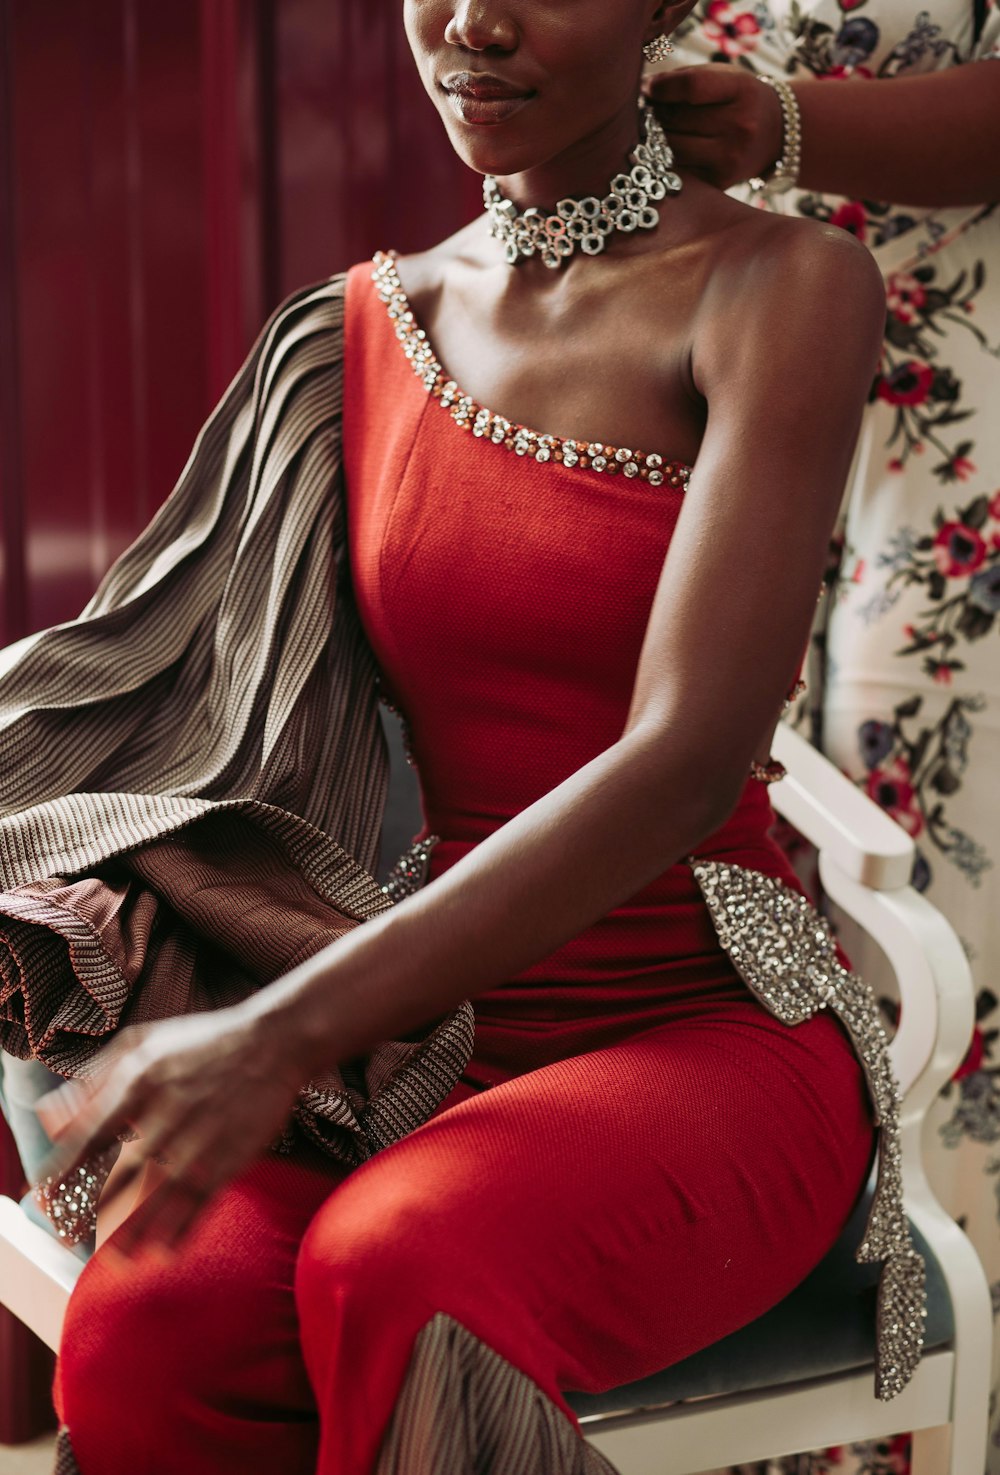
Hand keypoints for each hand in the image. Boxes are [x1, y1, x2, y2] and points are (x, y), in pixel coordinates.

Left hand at [35, 1008, 306, 1255]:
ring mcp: (200, 1141)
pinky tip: (164, 1252)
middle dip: (89, 1212)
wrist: (271, 1044)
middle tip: (68, 1238)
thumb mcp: (144, 1043)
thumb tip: (54, 1114)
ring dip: (132, 1234)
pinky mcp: (231, 1158)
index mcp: (140, 1082)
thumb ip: (97, 1077)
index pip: (90, 1137)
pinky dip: (182, 1231)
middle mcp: (167, 1115)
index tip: (47, 1199)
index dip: (65, 1173)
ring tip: (112, 1260)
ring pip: (158, 1199)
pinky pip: (201, 1203)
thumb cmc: (202, 1042)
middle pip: (118, 1176)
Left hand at [645, 64, 785, 190]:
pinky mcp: (719, 182)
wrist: (776, 135)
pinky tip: (664, 150)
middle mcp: (740, 126)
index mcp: (741, 90)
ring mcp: (730, 158)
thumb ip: (685, 78)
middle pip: (677, 119)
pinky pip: (678, 169)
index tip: (648, 89)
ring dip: (654, 139)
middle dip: (654, 113)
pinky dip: (665, 159)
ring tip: (653, 129)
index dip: (662, 87)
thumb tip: (642, 90)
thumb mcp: (724, 77)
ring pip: (672, 148)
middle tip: (646, 110)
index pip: (692, 87)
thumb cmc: (738, 100)